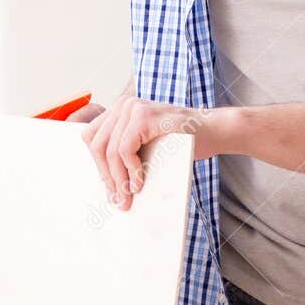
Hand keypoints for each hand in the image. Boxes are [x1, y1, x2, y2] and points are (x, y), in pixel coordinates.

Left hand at [80, 96, 220, 210]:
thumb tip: (107, 183)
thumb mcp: (147, 144)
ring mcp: (133, 108)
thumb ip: (127, 151)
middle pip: (97, 145)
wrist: (214, 131)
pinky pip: (125, 149)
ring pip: (110, 150)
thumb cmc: (182, 141)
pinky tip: (140, 182)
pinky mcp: (144, 116)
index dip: (97, 165)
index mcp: (120, 110)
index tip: (109, 189)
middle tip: (117, 199)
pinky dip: (131, 171)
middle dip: (106, 176)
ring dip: (118, 178)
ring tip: (128, 196)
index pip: (91, 137)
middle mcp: (123, 104)